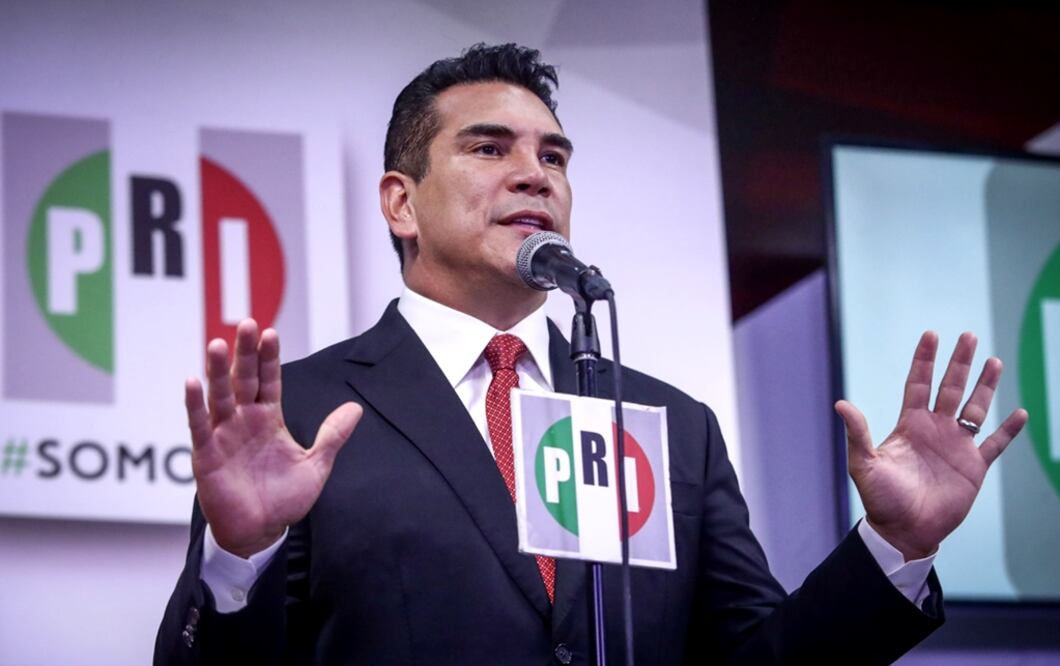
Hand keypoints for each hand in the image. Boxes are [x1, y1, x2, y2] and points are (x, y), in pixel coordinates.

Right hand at [185, 319, 362, 557]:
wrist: (260, 533)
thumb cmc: (284, 500)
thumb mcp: (315, 466)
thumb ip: (332, 436)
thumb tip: (356, 408)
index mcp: (269, 419)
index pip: (269, 381)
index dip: (269, 358)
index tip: (271, 333)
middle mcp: (244, 421)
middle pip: (244, 380)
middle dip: (246, 353)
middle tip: (248, 324)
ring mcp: (224, 436)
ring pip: (220, 396)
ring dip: (218, 371)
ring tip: (218, 344)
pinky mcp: (206, 455)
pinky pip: (199, 426)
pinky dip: (194, 405)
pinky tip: (192, 381)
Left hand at [836, 331, 1027, 560]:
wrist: (904, 530)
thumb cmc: (880, 498)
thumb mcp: (864, 464)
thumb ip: (858, 433)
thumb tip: (841, 404)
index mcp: (910, 424)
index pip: (918, 384)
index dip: (924, 360)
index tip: (931, 335)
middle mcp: (935, 429)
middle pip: (950, 388)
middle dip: (960, 362)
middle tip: (969, 335)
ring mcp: (956, 446)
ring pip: (976, 408)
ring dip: (986, 386)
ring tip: (994, 361)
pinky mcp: (974, 467)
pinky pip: (994, 444)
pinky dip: (1008, 430)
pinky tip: (1020, 413)